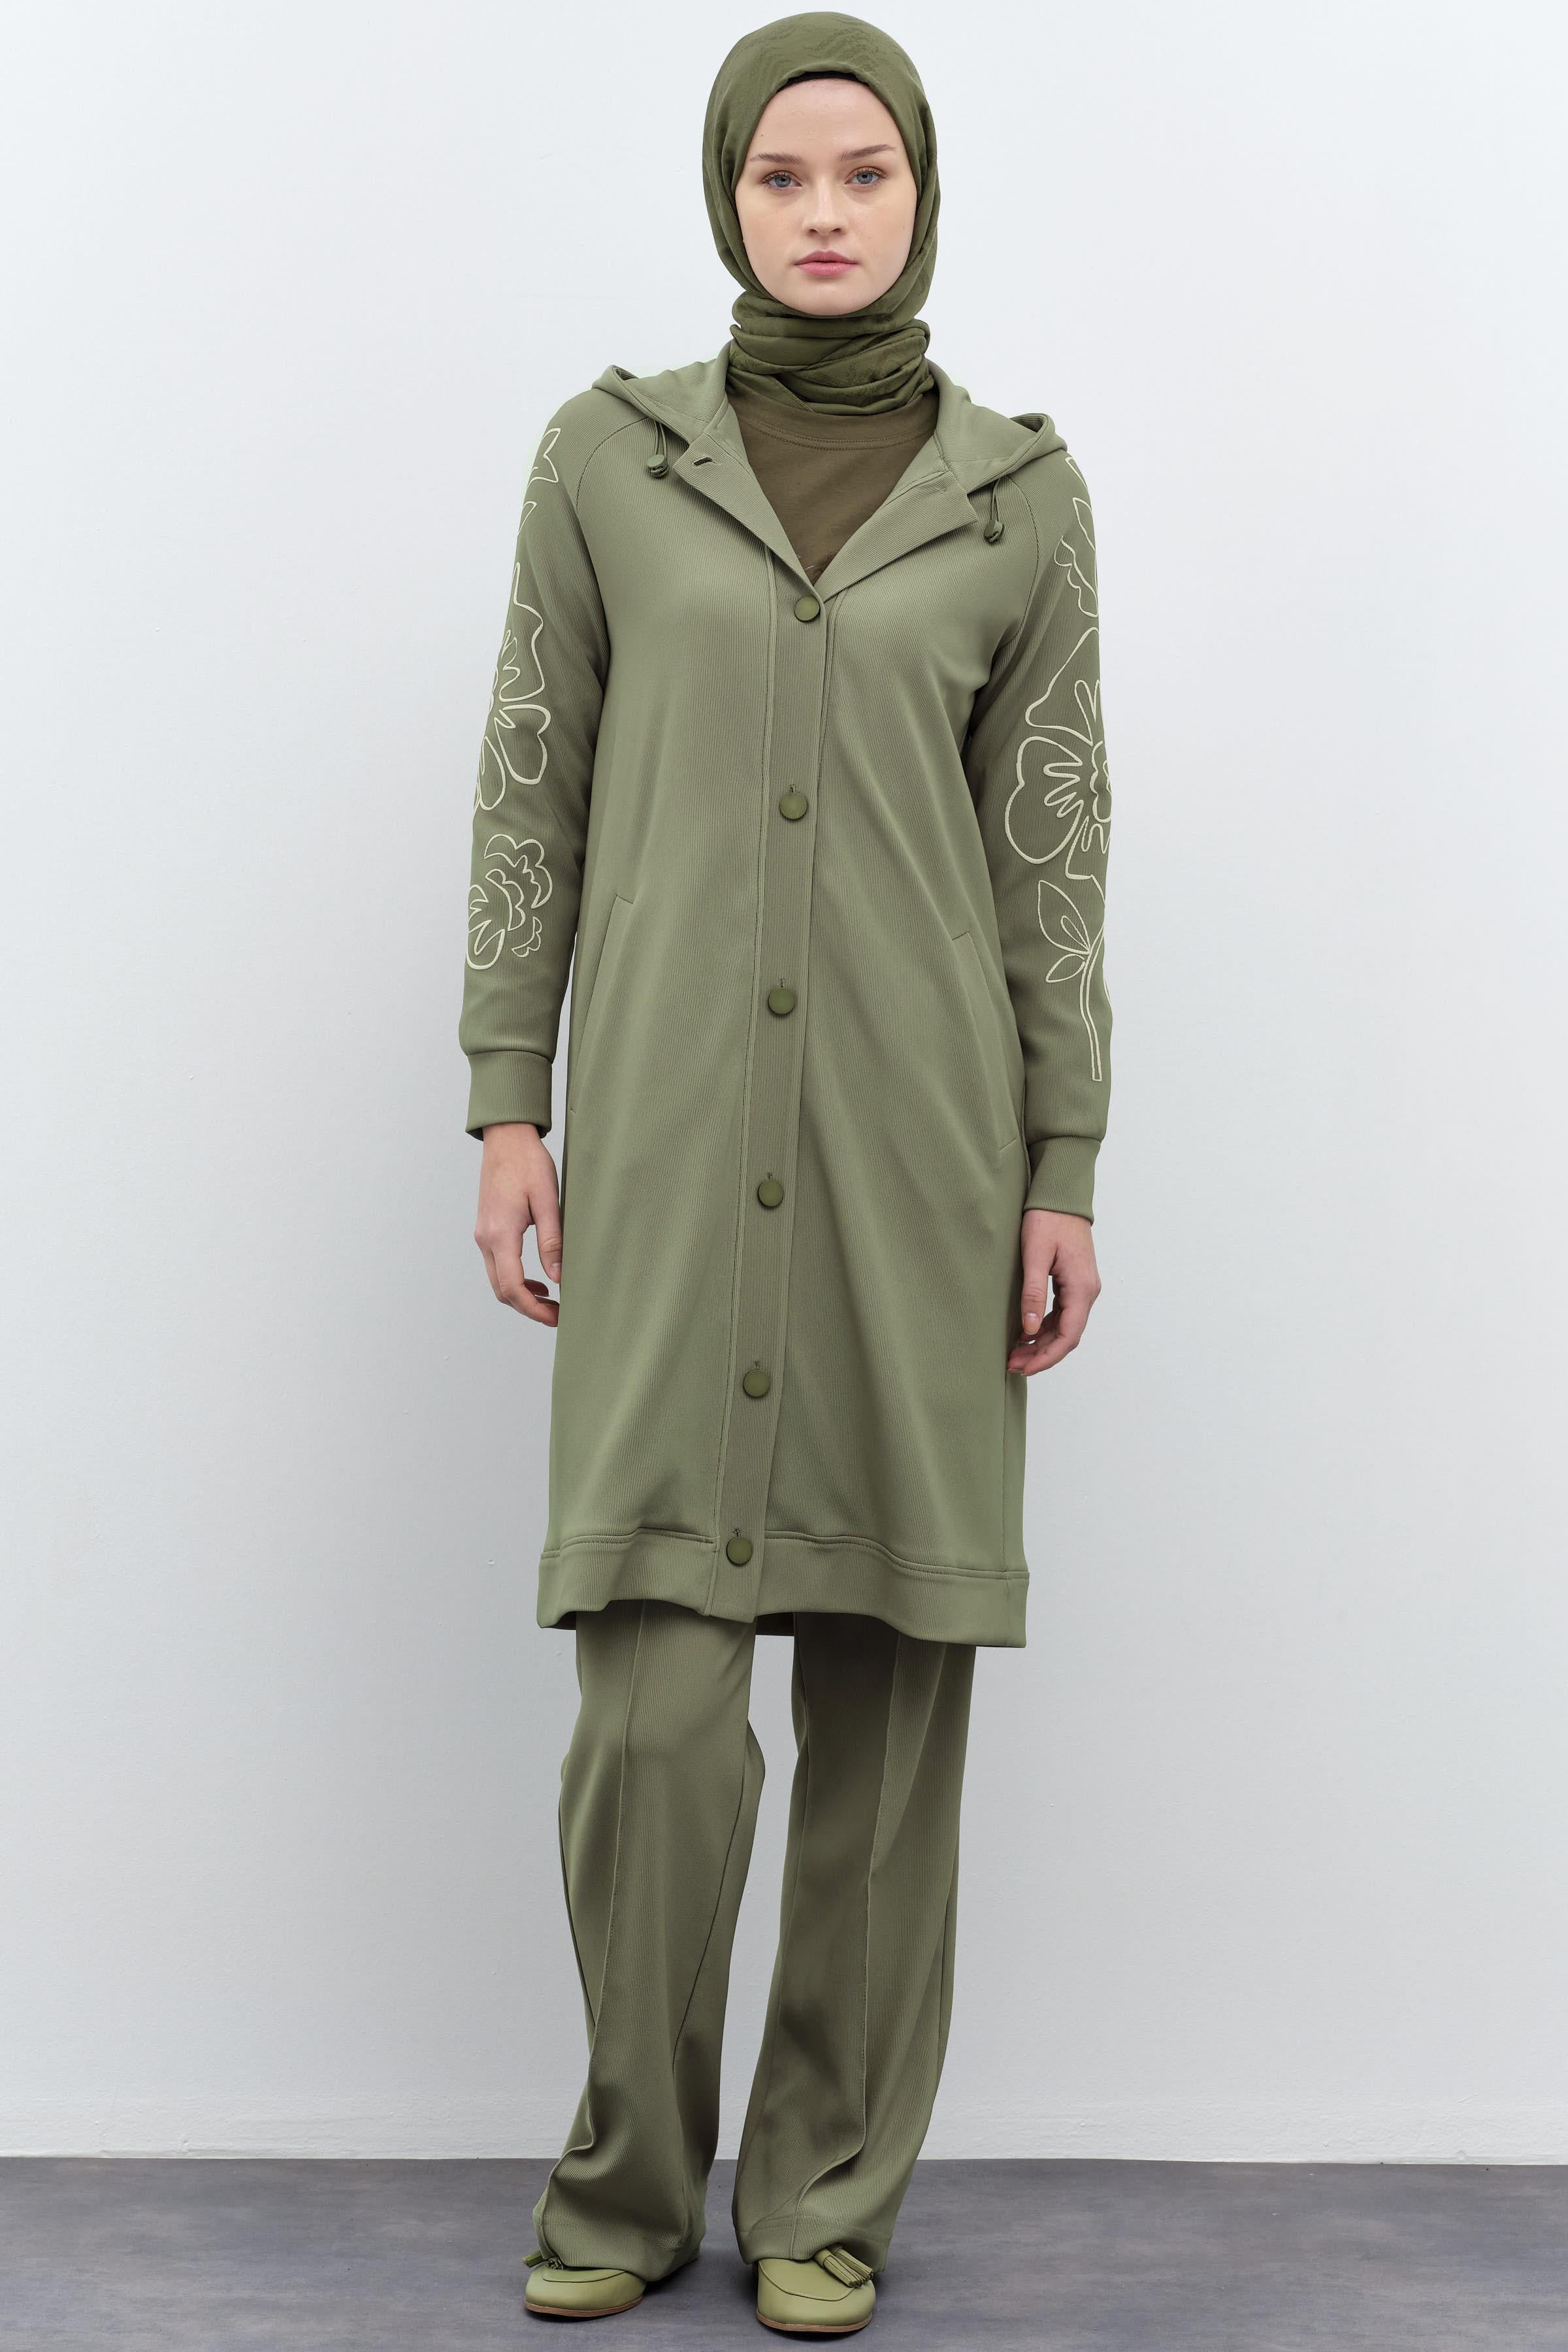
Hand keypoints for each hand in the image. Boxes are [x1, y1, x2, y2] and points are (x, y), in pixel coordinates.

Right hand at [475, 1123, 561, 1325]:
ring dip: (521, 1296)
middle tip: (557, 1315)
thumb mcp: (548, 1200)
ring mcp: (483, 1235)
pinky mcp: (486, 1229)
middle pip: (502, 1291)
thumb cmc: (528, 1163)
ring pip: (497, 1281)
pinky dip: (514, 1280)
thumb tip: (557, 1278)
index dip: (534, 1309)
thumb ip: (552, 1241)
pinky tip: (537, 1281)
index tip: (556, 1318)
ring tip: (550, 1302)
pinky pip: (496, 1266)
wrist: (505, 1138)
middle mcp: (486, 1239)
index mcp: (501, 1234)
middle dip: (528, 1309)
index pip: (513, 1287)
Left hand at [1008, 1208, 1100, 1374]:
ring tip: (1015, 1353)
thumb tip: (1028, 1329)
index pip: (1068, 1336)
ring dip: (1042, 1343)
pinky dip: (1044, 1327)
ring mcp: (1083, 1287)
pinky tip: (1025, 1332)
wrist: (1060, 1195)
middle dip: (1041, 1355)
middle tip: (1013, 1365)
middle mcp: (1088, 1291)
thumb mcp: (1035, 1255)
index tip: (1025, 1368)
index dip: (1047, 1357)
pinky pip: (1063, 1314)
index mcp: (1081, 1288)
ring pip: (1065, 1327)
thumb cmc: (1047, 1219)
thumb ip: (1033, 1293)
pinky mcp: (1075, 1282)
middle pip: (1067, 1336)